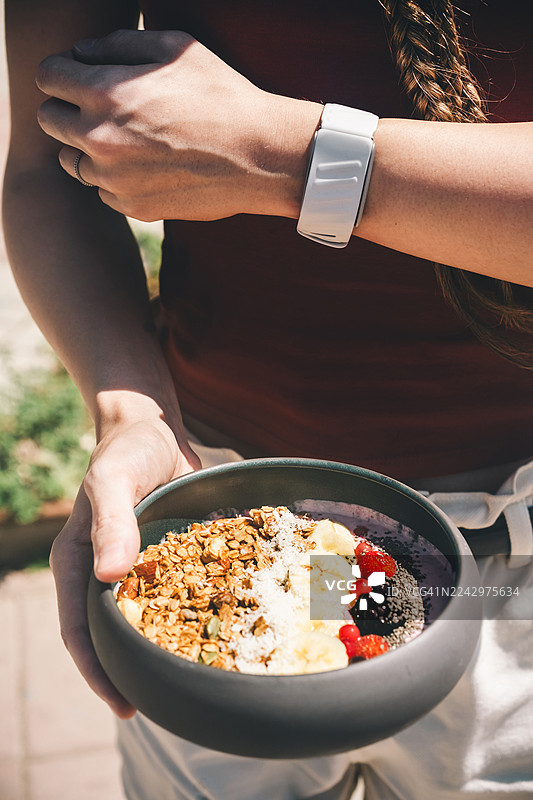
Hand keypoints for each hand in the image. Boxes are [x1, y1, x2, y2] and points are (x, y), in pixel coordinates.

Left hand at [36, 29, 321, 221]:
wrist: (258, 157)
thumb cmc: (221, 95)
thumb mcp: (175, 47)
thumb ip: (118, 44)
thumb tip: (83, 53)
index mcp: (105, 92)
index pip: (47, 77)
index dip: (63, 71)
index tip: (82, 75)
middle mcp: (99, 138)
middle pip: (50, 120)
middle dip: (70, 108)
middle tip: (103, 108)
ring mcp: (114, 178)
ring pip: (72, 160)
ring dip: (88, 147)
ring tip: (127, 140)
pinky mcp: (131, 206)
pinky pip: (102, 190)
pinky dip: (115, 178)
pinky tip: (147, 166)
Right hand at [49, 413, 200, 715]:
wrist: (153, 429)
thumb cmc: (126, 452)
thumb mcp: (112, 480)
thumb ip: (111, 522)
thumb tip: (109, 577)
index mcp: (77, 564)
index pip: (79, 631)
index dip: (98, 672)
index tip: (125, 705)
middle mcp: (104, 574)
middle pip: (114, 635)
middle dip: (134, 671)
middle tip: (168, 703)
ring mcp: (136, 568)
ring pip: (148, 621)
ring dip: (166, 648)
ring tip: (197, 680)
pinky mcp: (165, 559)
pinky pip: (177, 594)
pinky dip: (194, 615)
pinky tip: (223, 633)